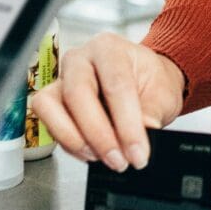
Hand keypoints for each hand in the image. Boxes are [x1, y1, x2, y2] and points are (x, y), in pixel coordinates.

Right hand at [29, 31, 185, 170]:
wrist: (143, 81)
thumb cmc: (150, 81)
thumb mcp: (162, 95)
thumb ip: (150, 116)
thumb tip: (137, 142)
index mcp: (110, 48)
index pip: (116, 84)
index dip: (127, 125)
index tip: (138, 153)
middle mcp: (80, 59)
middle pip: (78, 94)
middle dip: (98, 135)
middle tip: (119, 160)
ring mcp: (61, 79)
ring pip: (50, 106)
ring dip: (75, 139)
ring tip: (101, 157)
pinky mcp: (51, 101)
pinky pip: (48, 123)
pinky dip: (68, 143)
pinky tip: (91, 152)